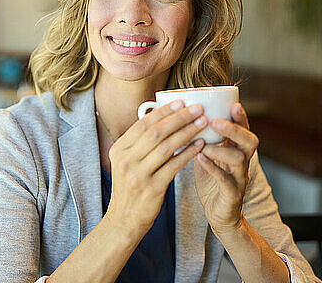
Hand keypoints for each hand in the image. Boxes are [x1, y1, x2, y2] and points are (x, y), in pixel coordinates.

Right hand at [104, 100, 206, 241]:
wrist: (124, 220)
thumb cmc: (130, 188)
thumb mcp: (125, 163)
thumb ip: (138, 144)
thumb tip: (159, 118)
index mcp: (119, 149)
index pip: (143, 124)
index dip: (163, 112)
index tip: (181, 102)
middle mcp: (126, 160)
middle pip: (156, 133)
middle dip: (179, 118)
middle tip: (197, 109)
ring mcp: (138, 175)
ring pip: (167, 147)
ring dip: (187, 132)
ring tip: (203, 123)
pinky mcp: (152, 188)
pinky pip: (174, 166)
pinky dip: (188, 153)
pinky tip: (200, 145)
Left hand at [193, 103, 258, 235]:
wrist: (219, 213)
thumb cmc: (211, 179)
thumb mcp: (207, 154)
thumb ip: (201, 138)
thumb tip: (180, 116)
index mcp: (236, 149)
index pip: (243, 128)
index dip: (240, 117)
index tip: (233, 104)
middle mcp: (242, 161)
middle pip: (250, 141)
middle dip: (234, 130)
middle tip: (217, 122)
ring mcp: (239, 178)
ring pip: (240, 160)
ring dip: (220, 150)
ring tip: (203, 145)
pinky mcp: (232, 194)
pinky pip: (226, 180)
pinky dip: (213, 168)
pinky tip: (200, 159)